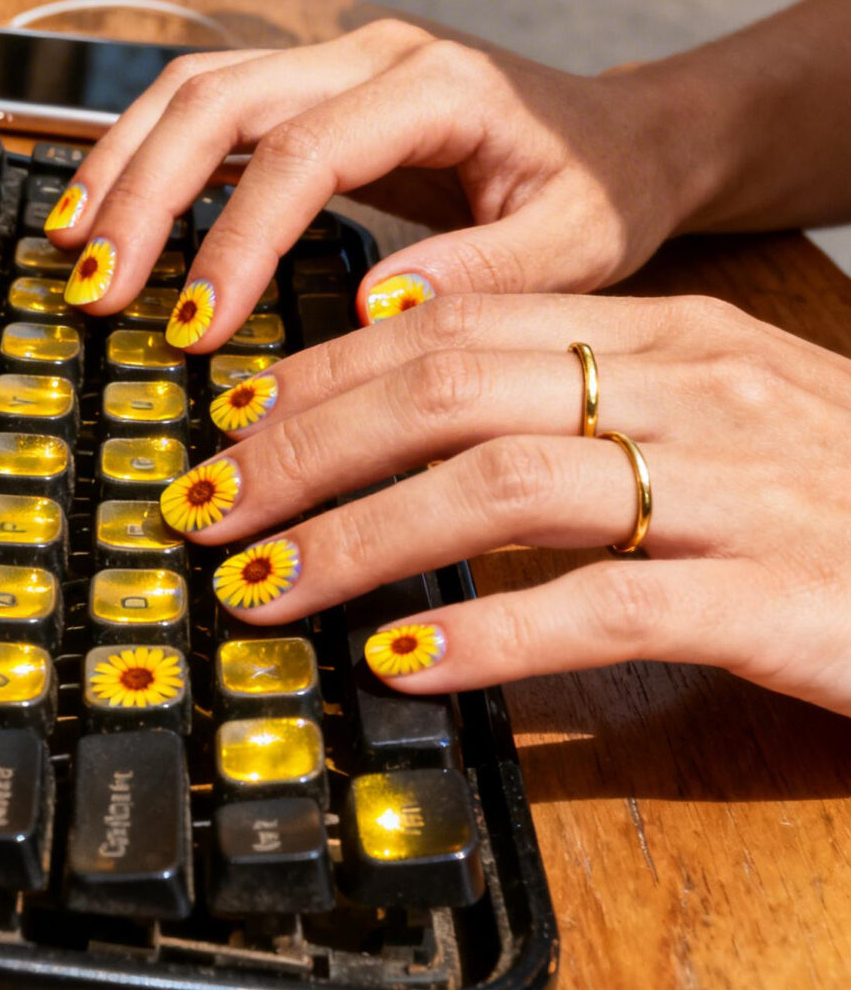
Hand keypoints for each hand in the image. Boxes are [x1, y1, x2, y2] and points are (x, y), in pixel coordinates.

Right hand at [43, 21, 696, 348]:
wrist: (628, 136)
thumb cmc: (606, 186)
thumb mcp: (577, 241)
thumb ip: (485, 272)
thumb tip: (372, 310)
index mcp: (435, 82)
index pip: (300, 150)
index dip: (235, 239)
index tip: (195, 328)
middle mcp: (371, 53)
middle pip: (220, 98)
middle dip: (143, 192)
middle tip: (98, 287)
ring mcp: (337, 61)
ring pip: (197, 88)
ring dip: (125, 164)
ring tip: (72, 248)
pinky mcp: (317, 90)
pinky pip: (213, 108)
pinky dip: (150, 155)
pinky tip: (111, 213)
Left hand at [156, 292, 850, 716]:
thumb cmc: (847, 507)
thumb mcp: (718, 424)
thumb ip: (586, 412)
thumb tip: (427, 443)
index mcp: (671, 337)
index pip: (457, 325)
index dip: (322, 371)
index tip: (232, 419)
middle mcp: (695, 389)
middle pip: (450, 385)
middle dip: (301, 443)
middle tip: (203, 504)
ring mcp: (736, 488)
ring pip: (501, 482)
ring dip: (358, 536)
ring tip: (263, 586)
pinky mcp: (773, 596)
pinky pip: (604, 605)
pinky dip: (489, 632)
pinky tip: (406, 664)